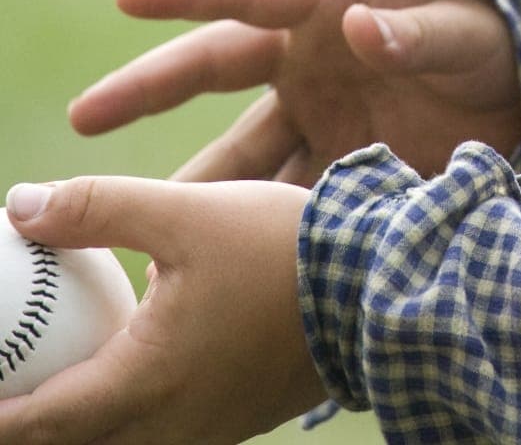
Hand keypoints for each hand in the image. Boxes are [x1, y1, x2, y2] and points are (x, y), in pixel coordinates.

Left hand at [0, 175, 324, 443]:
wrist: (378, 291)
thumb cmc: (283, 250)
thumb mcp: (188, 211)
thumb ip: (98, 208)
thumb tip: (20, 206)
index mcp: (144, 384)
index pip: (35, 422)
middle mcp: (168, 428)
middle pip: (70, 444)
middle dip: (30, 421)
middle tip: (10, 371)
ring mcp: (204, 434)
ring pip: (115, 443)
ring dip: (78, 418)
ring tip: (55, 372)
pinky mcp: (233, 422)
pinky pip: (157, 433)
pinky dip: (122, 412)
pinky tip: (129, 360)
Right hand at [69, 0, 520, 184]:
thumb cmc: (501, 38)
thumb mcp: (468, 32)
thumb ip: (419, 34)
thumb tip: (364, 27)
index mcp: (334, 2)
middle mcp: (311, 56)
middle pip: (215, 69)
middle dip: (148, 89)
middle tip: (84, 119)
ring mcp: (319, 113)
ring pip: (240, 150)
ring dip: (199, 183)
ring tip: (144, 223)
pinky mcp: (337, 165)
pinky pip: (281, 197)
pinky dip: (252, 227)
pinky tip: (223, 263)